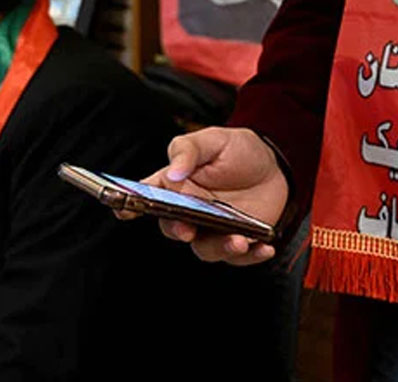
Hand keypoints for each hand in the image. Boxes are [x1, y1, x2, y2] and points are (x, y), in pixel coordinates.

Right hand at [133, 127, 289, 265]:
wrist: (273, 167)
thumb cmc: (237, 151)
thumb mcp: (213, 140)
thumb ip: (188, 150)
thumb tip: (173, 174)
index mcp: (174, 185)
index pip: (145, 196)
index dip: (129, 205)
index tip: (124, 210)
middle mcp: (188, 211)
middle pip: (172, 228)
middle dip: (177, 231)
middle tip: (186, 229)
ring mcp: (211, 229)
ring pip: (205, 248)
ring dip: (220, 247)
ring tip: (238, 240)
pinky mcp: (236, 241)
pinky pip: (239, 257)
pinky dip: (252, 255)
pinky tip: (264, 247)